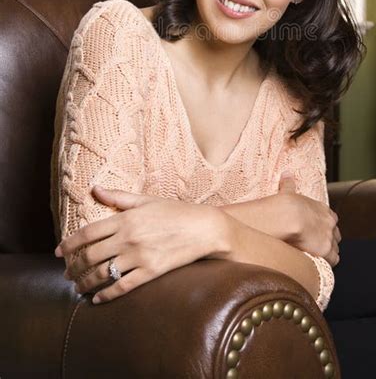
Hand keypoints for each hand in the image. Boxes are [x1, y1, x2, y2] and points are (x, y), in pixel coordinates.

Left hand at [55, 186, 225, 303]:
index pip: (88, 233)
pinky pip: (122, 287)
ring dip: (85, 282)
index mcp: (126, 219)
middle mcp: (129, 238)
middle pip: (91, 256)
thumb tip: (94, 189)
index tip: (59, 252)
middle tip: (67, 273)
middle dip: (74, 267)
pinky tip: (97, 299)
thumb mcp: (146, 200)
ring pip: (103, 273)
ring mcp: (139, 256)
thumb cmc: (176, 212)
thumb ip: (119, 197)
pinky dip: (106, 295)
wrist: (204, 228)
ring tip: (78, 287)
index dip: (70, 244)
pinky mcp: (151, 272)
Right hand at [278, 172, 340, 266]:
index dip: (325, 226)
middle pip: (336, 235)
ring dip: (328, 254)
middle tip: (316, 245)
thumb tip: (286, 174)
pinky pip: (332, 260)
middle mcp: (329, 223)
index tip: (318, 230)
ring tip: (316, 257)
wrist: (286, 218)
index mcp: (322, 209)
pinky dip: (326, 263)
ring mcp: (329, 237)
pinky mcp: (325, 251)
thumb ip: (289, 184)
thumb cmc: (285, 205)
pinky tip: (317, 264)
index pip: (331, 219)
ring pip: (335, 249)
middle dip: (329, 240)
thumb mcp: (287, 192)